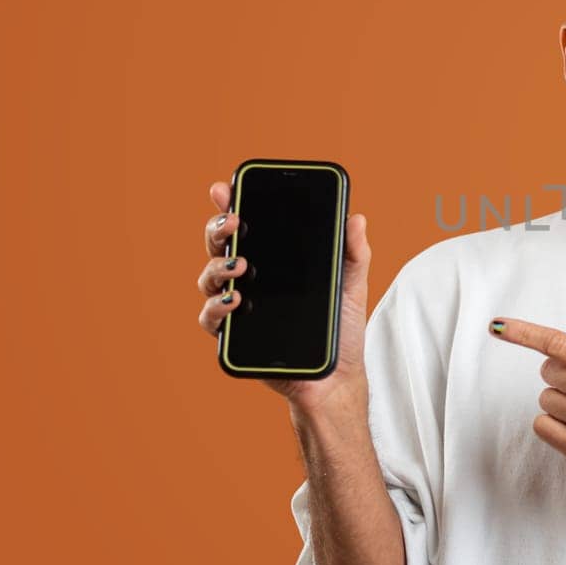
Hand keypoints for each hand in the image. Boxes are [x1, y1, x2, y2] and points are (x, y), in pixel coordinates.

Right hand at [194, 178, 373, 419]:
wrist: (337, 376)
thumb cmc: (340, 327)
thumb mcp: (351, 284)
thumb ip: (353, 252)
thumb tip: (356, 218)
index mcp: (273, 260)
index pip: (246, 227)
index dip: (229, 205)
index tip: (225, 189)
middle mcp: (249, 279)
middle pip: (220, 246)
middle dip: (218, 229)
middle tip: (234, 222)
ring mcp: (238, 307)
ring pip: (209, 278)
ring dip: (217, 267)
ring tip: (240, 265)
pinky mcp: (234, 337)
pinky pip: (211, 319)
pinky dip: (216, 307)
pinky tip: (234, 300)